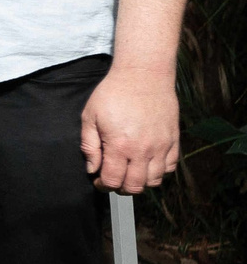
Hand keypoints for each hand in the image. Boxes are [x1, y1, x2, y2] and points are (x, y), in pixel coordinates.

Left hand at [82, 64, 180, 192]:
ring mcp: (161, 145)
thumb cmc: (113, 93)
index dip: (103, 186)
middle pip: (135, 186)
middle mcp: (143, 150)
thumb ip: (89, 146)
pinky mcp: (173, 139)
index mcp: (119, 145)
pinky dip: (159, 172)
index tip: (98, 180)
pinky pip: (170, 166)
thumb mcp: (90, 117)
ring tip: (130, 173)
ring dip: (141, 182)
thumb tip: (92, 169)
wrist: (143, 76)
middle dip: (121, 188)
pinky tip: (147, 164)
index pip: (113, 180)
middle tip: (113, 180)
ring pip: (154, 180)